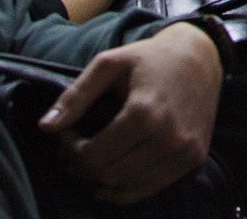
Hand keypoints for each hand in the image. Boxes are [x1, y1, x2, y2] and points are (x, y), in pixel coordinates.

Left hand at [40, 23, 222, 203]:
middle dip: (82, 165)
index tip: (64, 133)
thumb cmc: (151, 57)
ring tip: (90, 161)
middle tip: (74, 148)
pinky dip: (125, 191)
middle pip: (108, 174)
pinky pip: (151, 188)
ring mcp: (185, 151)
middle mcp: (168, 138)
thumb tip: (44, 127)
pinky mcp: (194, 158)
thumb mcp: (109, 64)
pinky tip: (108, 182)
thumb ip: (75, 96)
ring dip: (101, 179)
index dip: (69, 148)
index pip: (92, 155)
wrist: (202, 55)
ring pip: (128, 186)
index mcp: (145, 113)